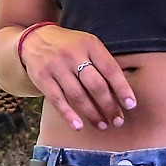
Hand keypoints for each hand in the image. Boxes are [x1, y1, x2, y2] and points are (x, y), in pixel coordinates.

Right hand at [20, 26, 134, 131]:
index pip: (110, 69)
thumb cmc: (69, 46)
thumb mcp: (87, 45)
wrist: (34, 39)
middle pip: (95, 85)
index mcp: (90, 45)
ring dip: (92, 113)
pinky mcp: (42, 78)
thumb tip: (120, 92)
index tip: (130, 105)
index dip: (122, 89)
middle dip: (109, 106)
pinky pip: (57, 99)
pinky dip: (68, 114)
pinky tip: (78, 125)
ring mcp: (56, 66)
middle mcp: (73, 54)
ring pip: (78, 95)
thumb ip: (102, 63)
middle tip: (117, 121)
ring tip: (102, 125)